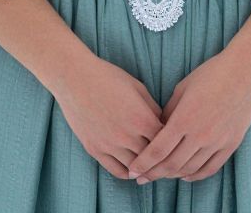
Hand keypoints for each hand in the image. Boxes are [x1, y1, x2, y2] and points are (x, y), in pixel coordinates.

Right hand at [52, 54, 164, 180]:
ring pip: (136, 168)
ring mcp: (110, 145)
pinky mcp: (95, 150)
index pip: (166, 141)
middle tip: (167, 158)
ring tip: (152, 166)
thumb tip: (163, 124)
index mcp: (141, 118)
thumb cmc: (108, 77)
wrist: (75, 77)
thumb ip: (152, 108)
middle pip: (152, 157)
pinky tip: (133, 169)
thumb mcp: (137, 87)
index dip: (172, 141)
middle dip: (161, 157)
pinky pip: (116, 170)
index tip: (175, 142)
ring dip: (145, 168)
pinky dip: (128, 173)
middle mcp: (127, 136)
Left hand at [126, 50, 250, 184]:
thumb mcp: (182, 88)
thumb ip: (169, 112)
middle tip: (141, 178)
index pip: (158, 149)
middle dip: (153, 173)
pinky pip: (210, 168)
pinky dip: (196, 175)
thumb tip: (158, 129)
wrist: (244, 72)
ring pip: (190, 169)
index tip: (133, 171)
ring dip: (173, 176)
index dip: (143, 163)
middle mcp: (200, 134)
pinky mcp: (230, 144)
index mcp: (184, 118)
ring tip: (161, 176)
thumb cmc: (211, 74)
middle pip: (171, 164)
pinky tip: (186, 176)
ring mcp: (217, 142)